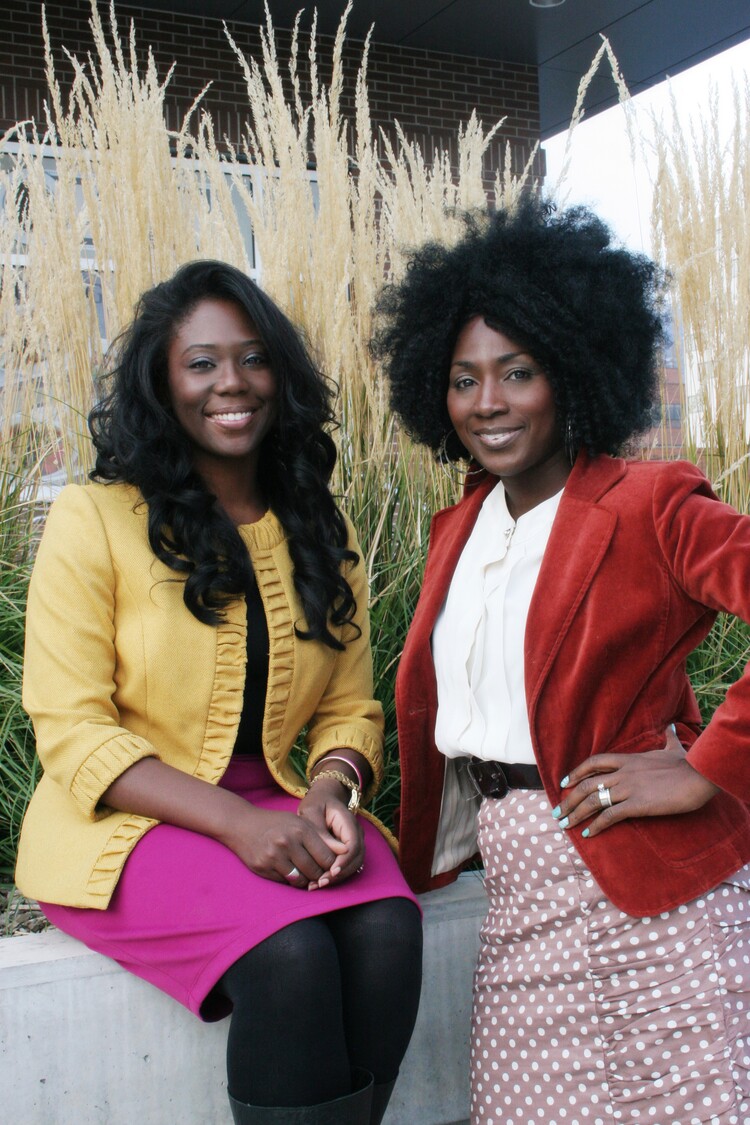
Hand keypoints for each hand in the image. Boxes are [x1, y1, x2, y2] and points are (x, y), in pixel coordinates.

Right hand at [218, 802, 340, 885]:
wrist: (242, 825)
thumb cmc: (276, 823)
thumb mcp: (300, 823)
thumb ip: (322, 837)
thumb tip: (345, 850)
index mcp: (301, 829)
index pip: (327, 857)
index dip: (332, 865)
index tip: (331, 866)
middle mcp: (288, 842)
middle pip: (315, 871)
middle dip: (320, 875)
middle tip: (319, 873)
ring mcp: (274, 856)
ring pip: (301, 880)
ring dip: (306, 880)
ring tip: (305, 873)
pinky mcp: (263, 867)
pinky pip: (285, 882)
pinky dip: (290, 880)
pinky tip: (289, 871)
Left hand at [297, 776, 364, 887]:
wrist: (324, 798)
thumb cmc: (316, 804)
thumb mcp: (311, 813)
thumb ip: (319, 832)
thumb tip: (329, 853)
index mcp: (348, 821)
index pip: (353, 845)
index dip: (343, 861)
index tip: (330, 872)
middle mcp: (356, 833)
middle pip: (356, 858)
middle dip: (340, 873)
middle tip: (320, 883)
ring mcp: (355, 842)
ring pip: (354, 865)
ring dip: (338, 877)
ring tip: (318, 885)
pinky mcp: (348, 850)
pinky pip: (347, 865)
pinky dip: (336, 875)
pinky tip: (320, 881)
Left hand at [553, 725, 719, 838]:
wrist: (699, 776)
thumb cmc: (688, 764)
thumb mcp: (673, 748)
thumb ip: (668, 739)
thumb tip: (672, 728)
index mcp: (628, 759)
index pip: (593, 763)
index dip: (576, 773)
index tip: (564, 783)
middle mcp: (623, 773)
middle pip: (586, 784)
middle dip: (569, 799)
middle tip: (557, 811)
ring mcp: (628, 788)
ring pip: (593, 800)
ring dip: (576, 814)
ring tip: (565, 825)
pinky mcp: (637, 805)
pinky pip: (610, 816)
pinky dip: (596, 825)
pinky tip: (588, 833)